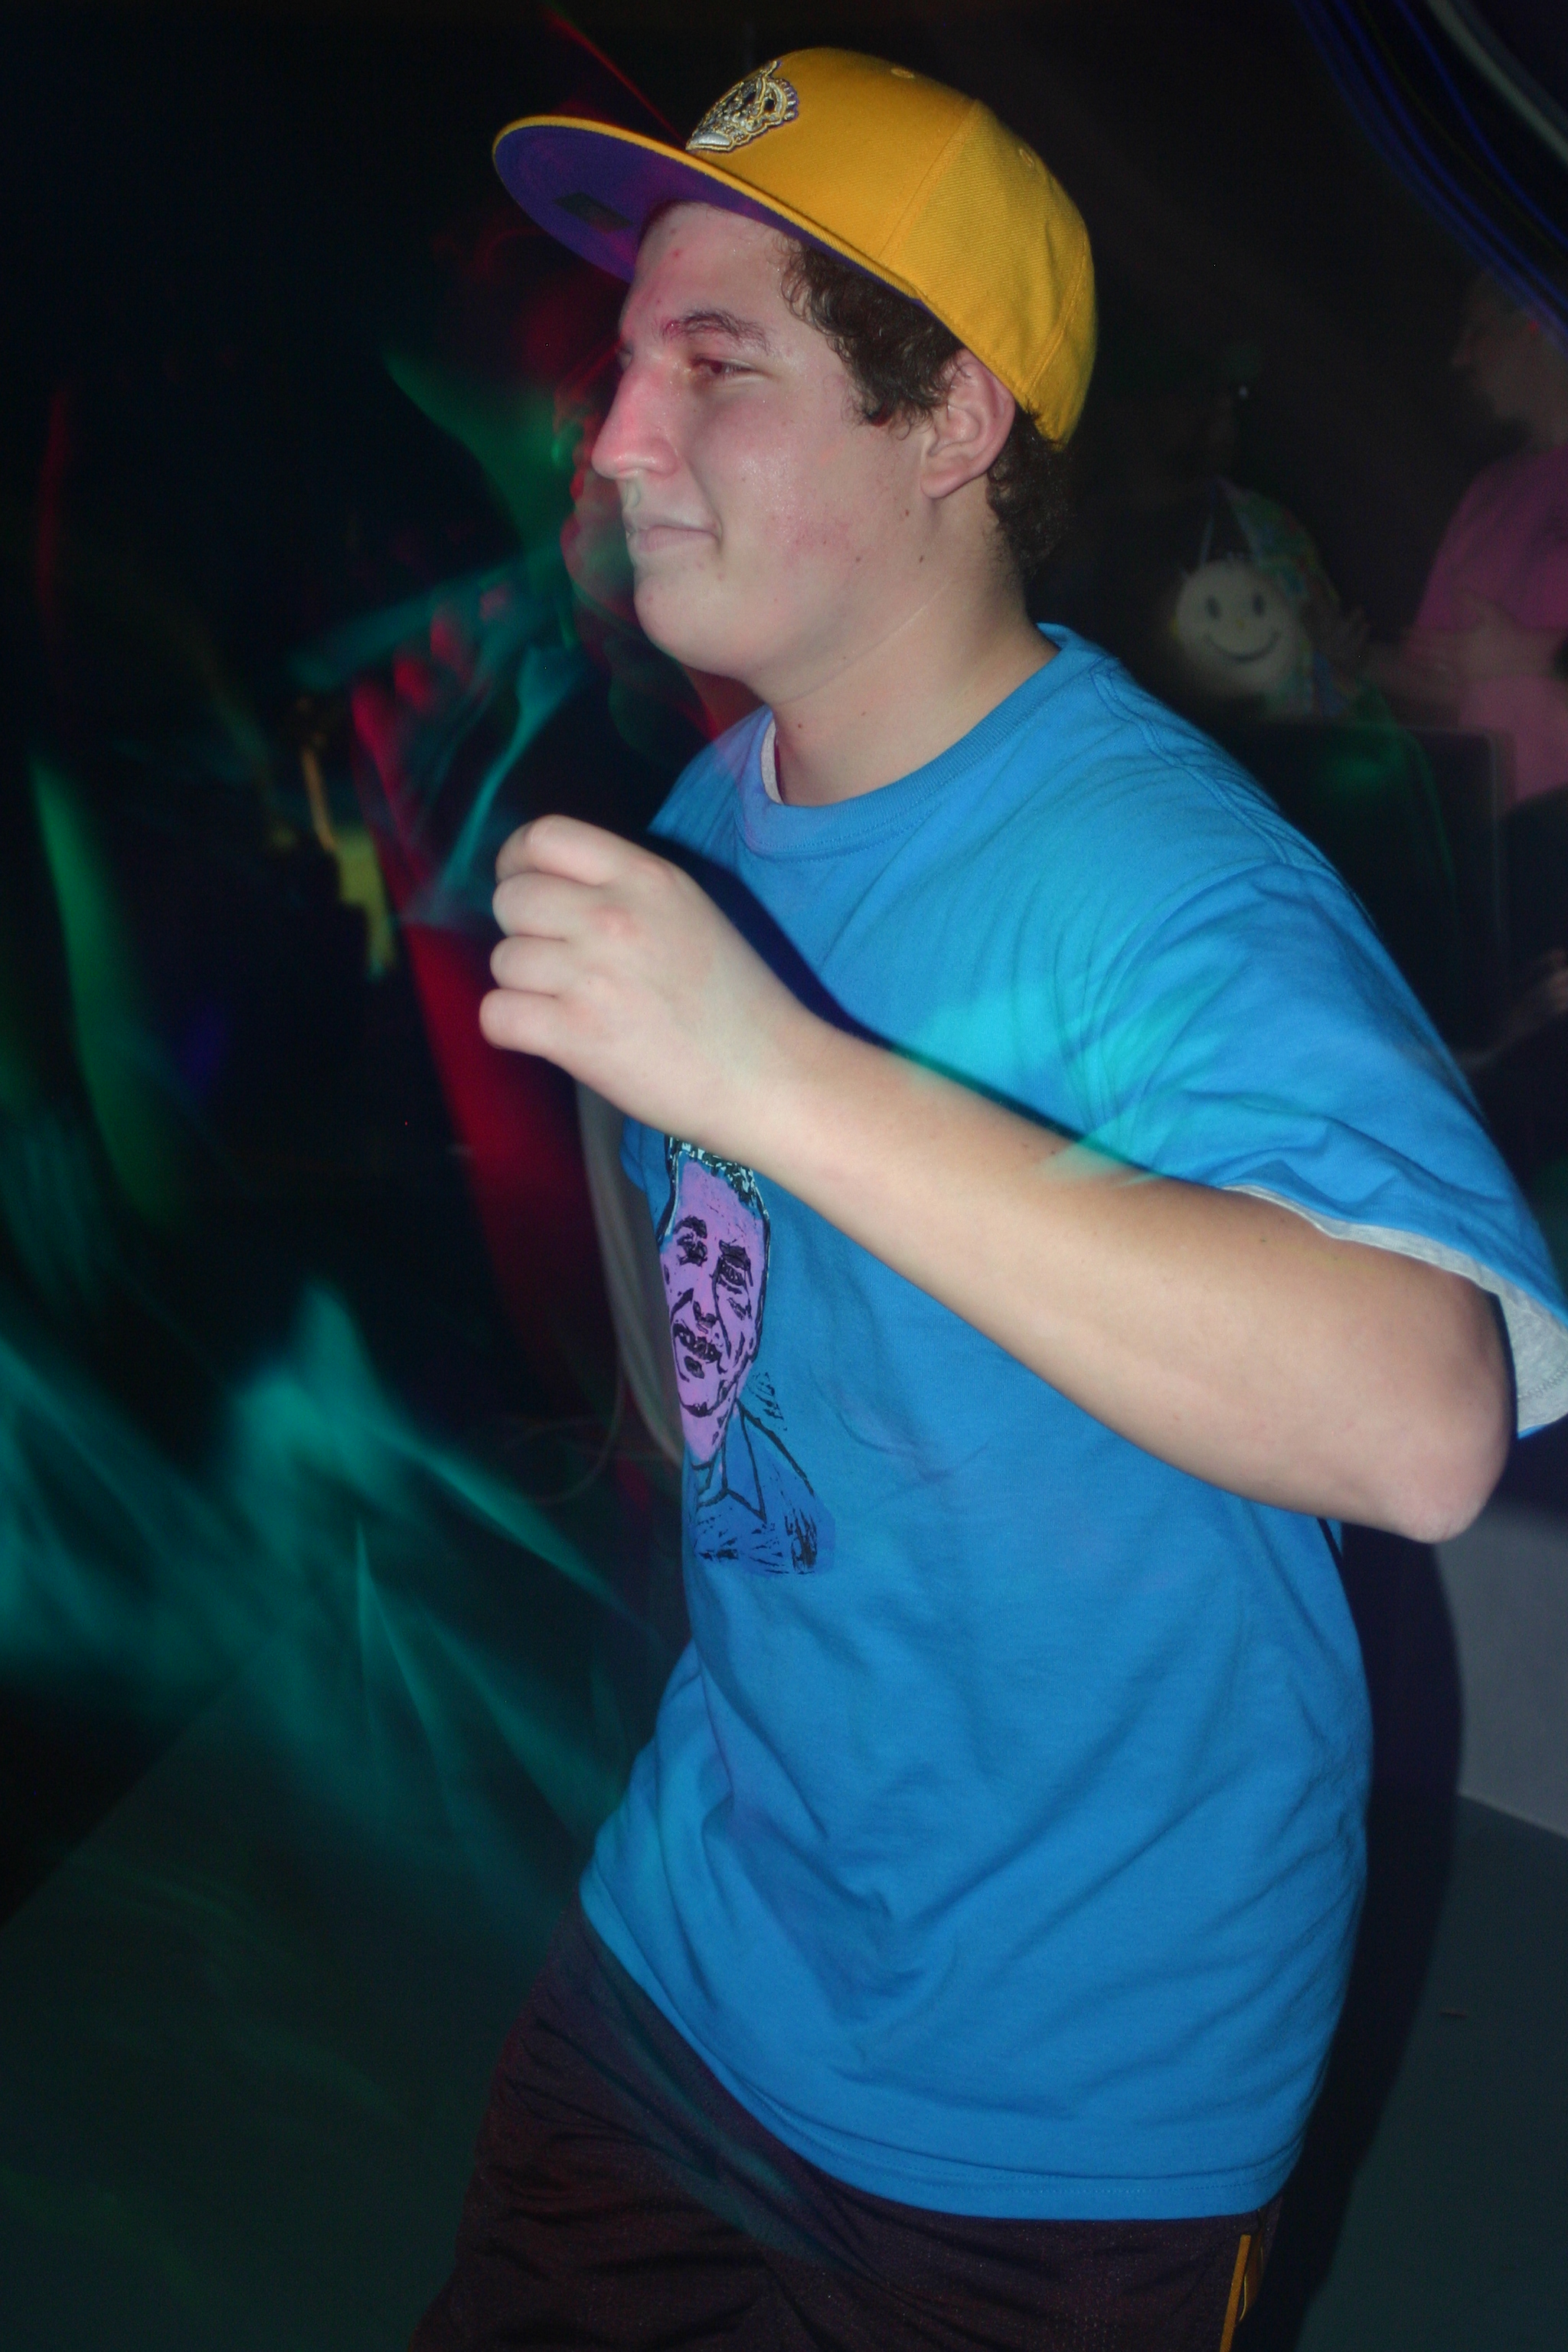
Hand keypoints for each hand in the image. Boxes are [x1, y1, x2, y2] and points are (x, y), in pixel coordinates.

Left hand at [481, 815, 812, 1154]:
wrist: (769, 1076)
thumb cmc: (735, 1001)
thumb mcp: (690, 912)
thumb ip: (624, 889)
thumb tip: (549, 888)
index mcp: (647, 877)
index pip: (544, 835)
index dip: (518, 863)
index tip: (525, 888)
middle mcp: (614, 917)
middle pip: (511, 899)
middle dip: (521, 932)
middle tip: (554, 963)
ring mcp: (592, 976)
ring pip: (503, 961)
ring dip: (522, 986)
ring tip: (565, 1006)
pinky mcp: (577, 1035)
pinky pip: (497, 1015)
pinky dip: (509, 1029)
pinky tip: (543, 1035)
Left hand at [1402, 594, 1562, 691]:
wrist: (1523, 659)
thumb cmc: (1508, 634)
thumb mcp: (1492, 612)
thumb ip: (1473, 602)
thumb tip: (1458, 590)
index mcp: (1459, 641)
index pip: (1431, 637)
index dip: (1417, 634)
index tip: (1404, 631)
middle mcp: (1455, 658)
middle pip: (1429, 653)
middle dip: (1414, 648)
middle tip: (1401, 644)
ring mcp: (1460, 671)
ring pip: (1434, 667)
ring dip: (1419, 662)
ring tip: (1407, 660)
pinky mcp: (1466, 681)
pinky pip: (1445, 679)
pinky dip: (1433, 676)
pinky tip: (1426, 675)